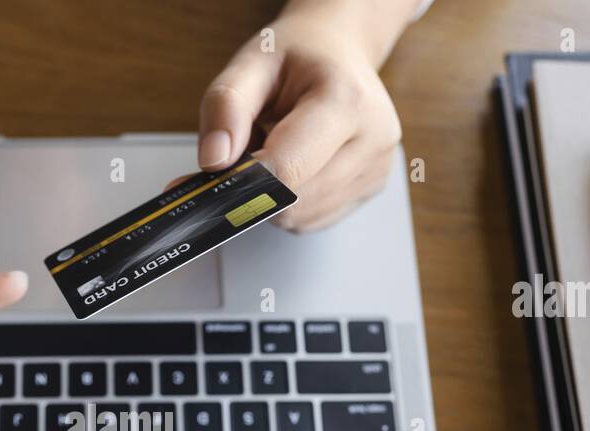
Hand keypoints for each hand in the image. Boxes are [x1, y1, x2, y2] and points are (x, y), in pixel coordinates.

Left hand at [197, 1, 416, 231]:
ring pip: (300, 218)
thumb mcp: (251, 63)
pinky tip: (295, 167)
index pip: (288, 170)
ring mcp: (375, 169)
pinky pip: (312, 220)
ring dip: (273, 197)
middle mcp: (371, 139)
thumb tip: (213, 160)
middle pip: (293, 201)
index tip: (220, 174)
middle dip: (257, 188)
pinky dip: (291, 204)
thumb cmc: (298, 56)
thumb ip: (225, 107)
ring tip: (277, 151)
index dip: (245, 181)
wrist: (341, 51)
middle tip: (249, 150)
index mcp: (346, 101)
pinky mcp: (370, 189)